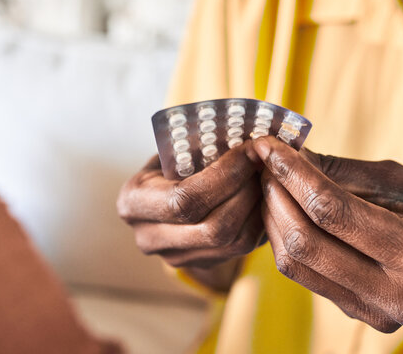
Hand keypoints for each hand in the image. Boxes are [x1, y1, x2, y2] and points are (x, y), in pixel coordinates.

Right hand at [117, 142, 263, 268]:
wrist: (161, 194)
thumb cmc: (170, 163)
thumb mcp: (172, 150)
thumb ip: (199, 148)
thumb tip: (250, 138)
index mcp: (134, 202)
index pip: (186, 198)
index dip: (226, 174)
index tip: (251, 150)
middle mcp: (149, 237)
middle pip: (214, 227)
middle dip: (248, 192)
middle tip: (266, 164)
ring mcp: (175, 257)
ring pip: (233, 242)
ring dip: (259, 207)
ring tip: (268, 179)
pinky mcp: (200, 264)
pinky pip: (241, 249)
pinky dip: (260, 221)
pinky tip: (266, 197)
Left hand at [252, 137, 402, 332]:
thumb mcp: (399, 180)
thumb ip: (341, 171)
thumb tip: (287, 156)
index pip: (333, 211)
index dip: (294, 175)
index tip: (270, 147)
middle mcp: (396, 295)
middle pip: (305, 243)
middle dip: (276, 195)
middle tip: (265, 163)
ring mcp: (372, 311)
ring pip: (294, 262)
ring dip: (272, 216)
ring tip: (270, 182)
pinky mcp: (352, 312)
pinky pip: (300, 273)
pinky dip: (282, 236)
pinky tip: (281, 209)